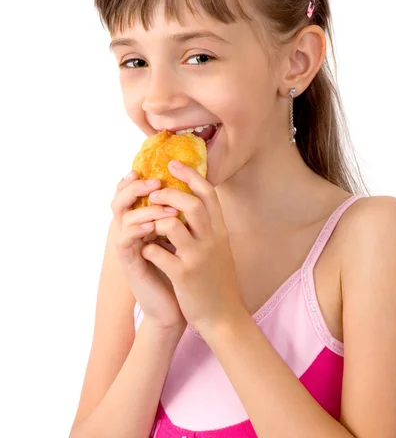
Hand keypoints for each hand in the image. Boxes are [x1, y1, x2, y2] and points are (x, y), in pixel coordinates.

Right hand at [110, 170, 186, 335]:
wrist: (180, 305)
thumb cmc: (184, 270)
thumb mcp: (186, 237)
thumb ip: (182, 214)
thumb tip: (195, 185)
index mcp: (145, 221)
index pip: (133, 193)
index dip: (138, 178)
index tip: (151, 168)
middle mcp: (133, 230)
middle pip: (120, 198)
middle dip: (136, 187)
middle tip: (154, 182)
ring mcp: (129, 245)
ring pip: (122, 216)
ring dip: (143, 207)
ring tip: (162, 203)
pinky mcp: (130, 262)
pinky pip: (125, 239)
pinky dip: (137, 228)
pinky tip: (153, 226)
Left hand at [141, 160, 246, 337]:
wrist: (223, 317)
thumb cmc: (217, 280)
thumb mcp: (219, 248)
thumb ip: (208, 227)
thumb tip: (192, 203)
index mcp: (220, 231)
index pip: (208, 194)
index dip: (190, 175)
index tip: (173, 164)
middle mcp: (211, 240)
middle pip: (191, 204)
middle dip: (168, 193)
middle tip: (153, 192)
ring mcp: (197, 258)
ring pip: (172, 226)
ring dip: (155, 219)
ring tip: (147, 222)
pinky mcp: (184, 276)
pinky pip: (159, 254)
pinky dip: (148, 247)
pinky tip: (146, 249)